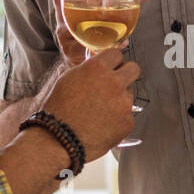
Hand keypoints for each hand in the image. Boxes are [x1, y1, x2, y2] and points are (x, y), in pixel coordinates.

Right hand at [42, 46, 140, 160]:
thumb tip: (100, 65)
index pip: (117, 53)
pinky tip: (103, 124)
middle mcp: (114, 83)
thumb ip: (89, 69)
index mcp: (98, 68)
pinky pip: (127, 115)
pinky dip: (118, 119)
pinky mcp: (128, 121)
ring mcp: (123, 103)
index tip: (109, 67)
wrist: (59, 139)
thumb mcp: (68, 79)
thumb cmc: (59, 110)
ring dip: (119, 98)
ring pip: (129, 94)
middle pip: (134, 68)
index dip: (112, 61)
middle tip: (116, 82)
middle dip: (126, 73)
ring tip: (100, 110)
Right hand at [43, 0, 164, 65]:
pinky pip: (83, 47)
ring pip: (65, 25)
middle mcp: (63, 11)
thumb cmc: (99, 23)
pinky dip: (102, 46)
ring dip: (86, 22)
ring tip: (111, 22)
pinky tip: (120, 43)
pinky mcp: (72, 50)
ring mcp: (65, 31)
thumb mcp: (120, 3)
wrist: (87, 54)